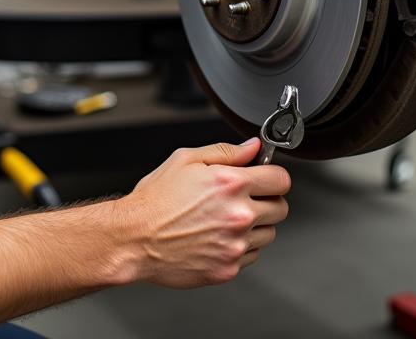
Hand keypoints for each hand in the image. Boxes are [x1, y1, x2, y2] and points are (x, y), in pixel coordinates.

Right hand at [116, 137, 290, 288]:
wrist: (134, 238)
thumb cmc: (155, 200)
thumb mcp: (186, 159)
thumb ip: (226, 151)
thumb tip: (252, 147)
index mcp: (230, 184)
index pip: (280, 179)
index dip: (273, 176)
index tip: (266, 178)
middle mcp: (238, 215)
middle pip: (281, 208)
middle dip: (267, 200)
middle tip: (245, 198)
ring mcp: (235, 245)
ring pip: (269, 234)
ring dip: (255, 226)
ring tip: (225, 219)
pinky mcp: (228, 268)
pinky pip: (251, 256)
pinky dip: (241, 247)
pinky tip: (217, 236)